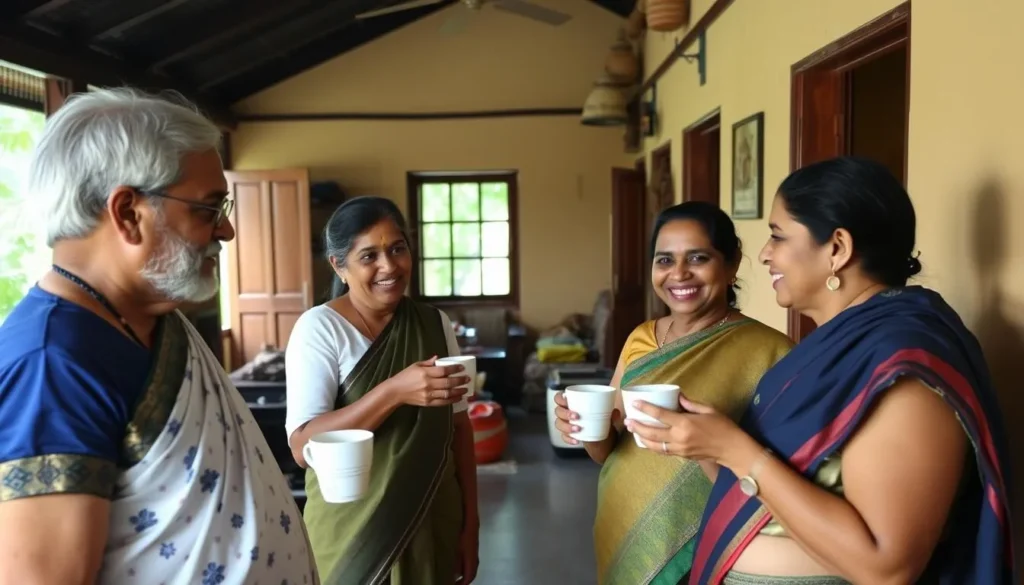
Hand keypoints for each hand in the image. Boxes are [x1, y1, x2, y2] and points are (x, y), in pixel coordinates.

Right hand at [386, 356, 470, 407]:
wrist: (395, 392)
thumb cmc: (405, 376)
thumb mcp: (415, 365)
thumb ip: (428, 362)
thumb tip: (438, 358)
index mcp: (425, 373)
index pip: (443, 370)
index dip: (454, 369)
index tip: (462, 368)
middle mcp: (428, 384)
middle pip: (448, 382)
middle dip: (460, 380)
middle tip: (468, 379)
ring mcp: (429, 394)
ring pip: (448, 393)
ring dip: (459, 391)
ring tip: (466, 389)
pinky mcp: (428, 403)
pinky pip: (443, 402)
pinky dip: (452, 400)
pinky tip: (458, 398)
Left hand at [455, 518, 479, 582]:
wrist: (471, 527)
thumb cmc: (464, 539)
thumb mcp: (458, 552)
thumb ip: (457, 565)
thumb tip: (456, 577)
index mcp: (471, 563)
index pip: (468, 578)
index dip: (463, 584)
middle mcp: (475, 562)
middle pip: (472, 576)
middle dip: (466, 582)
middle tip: (457, 584)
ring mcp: (475, 557)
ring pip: (472, 571)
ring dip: (467, 577)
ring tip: (459, 580)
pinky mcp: (474, 553)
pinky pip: (472, 567)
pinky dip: (468, 571)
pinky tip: (462, 570)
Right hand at [553, 391, 622, 444]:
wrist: (606, 441)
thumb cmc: (604, 423)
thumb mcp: (611, 418)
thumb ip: (614, 415)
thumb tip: (614, 411)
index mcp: (573, 404)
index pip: (559, 398)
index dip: (560, 398)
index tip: (567, 400)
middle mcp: (567, 414)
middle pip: (558, 411)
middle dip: (565, 413)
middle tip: (577, 416)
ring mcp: (567, 425)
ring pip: (558, 424)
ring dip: (566, 426)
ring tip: (578, 429)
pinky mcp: (569, 436)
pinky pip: (564, 437)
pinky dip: (569, 439)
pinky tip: (576, 440)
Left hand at [624, 395, 745, 462]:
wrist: (733, 450)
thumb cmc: (723, 427)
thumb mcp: (708, 410)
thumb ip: (690, 404)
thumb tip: (678, 397)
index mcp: (685, 423)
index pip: (660, 415)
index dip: (646, 409)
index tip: (635, 404)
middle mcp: (679, 437)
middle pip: (652, 432)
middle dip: (638, 426)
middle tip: (627, 421)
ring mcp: (680, 449)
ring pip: (655, 445)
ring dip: (642, 438)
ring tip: (633, 431)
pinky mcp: (682, 456)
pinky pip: (663, 452)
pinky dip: (653, 447)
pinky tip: (647, 442)